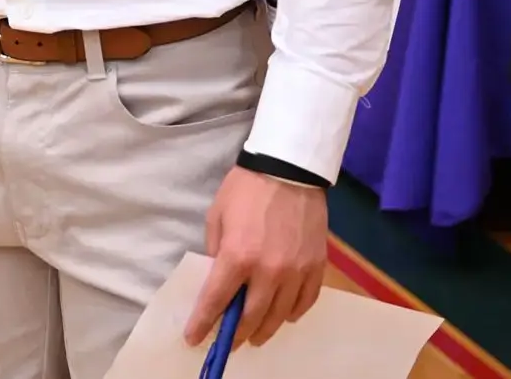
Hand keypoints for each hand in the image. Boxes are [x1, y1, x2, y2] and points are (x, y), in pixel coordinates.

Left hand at [187, 167, 327, 350]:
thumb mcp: (217, 217)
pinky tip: (285, 316)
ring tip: (255, 336)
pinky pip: (306, 301)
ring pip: (280, 315)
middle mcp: (268, 271)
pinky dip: (294, 313)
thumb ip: (216, 252)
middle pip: (250, 317)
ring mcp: (296, 271)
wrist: (288, 168)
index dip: (203, 324)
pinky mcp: (316, 266)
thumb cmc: (246, 189)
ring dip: (265, 330)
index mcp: (237, 257)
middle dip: (235, 334)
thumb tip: (219, 279)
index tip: (194, 339)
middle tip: (228, 342)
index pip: (216, 302)